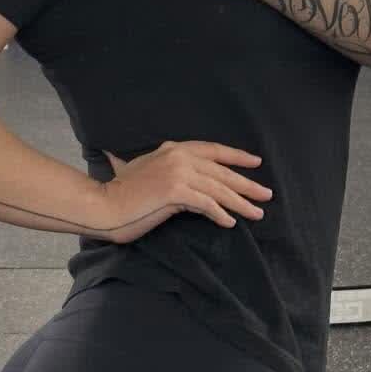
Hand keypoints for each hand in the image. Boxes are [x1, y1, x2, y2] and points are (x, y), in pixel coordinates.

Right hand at [94, 141, 272, 244]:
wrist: (104, 206)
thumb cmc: (120, 193)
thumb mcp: (142, 171)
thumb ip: (157, 166)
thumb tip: (151, 161)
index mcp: (173, 149)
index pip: (213, 150)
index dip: (236, 157)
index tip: (255, 163)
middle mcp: (178, 156)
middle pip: (221, 171)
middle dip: (247, 184)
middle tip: (266, 194)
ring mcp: (178, 173)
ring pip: (218, 189)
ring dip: (241, 202)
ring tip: (257, 213)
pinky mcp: (176, 192)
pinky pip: (207, 204)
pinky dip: (220, 214)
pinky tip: (230, 222)